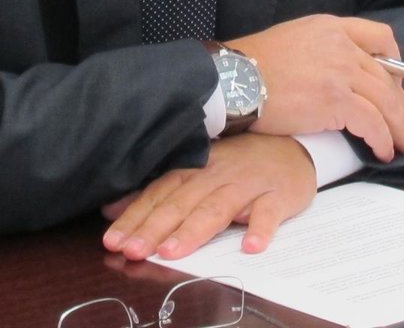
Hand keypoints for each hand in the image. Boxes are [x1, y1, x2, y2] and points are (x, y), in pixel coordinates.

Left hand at [101, 135, 315, 260]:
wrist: (291, 150)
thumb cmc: (238, 166)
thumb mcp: (197, 172)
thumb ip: (158, 191)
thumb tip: (111, 208)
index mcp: (196, 169)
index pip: (160, 192)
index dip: (136, 216)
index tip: (113, 240)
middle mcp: (217, 175)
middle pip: (183, 202)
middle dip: (155, 227)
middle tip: (134, 250)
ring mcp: (248, 185)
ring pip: (218, 207)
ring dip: (195, 230)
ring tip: (173, 252)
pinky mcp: (278, 196)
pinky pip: (269, 213)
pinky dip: (260, 228)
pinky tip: (251, 245)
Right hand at [228, 15, 403, 161]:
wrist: (234, 79)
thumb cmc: (253, 65)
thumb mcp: (294, 40)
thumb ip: (323, 49)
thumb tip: (342, 76)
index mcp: (331, 27)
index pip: (381, 36)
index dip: (396, 64)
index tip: (397, 86)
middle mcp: (341, 45)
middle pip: (388, 76)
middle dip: (403, 105)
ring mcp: (340, 71)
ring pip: (386, 101)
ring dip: (399, 127)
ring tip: (403, 145)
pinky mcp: (335, 99)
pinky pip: (372, 122)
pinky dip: (381, 139)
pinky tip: (381, 151)